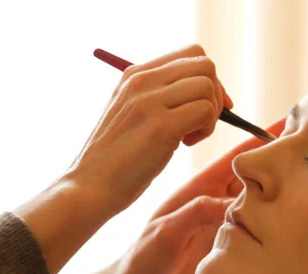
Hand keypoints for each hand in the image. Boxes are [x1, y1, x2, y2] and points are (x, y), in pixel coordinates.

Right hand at [64, 43, 233, 213]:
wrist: (91, 185)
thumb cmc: (117, 157)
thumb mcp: (132, 113)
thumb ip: (160, 96)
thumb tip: (209, 91)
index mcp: (135, 74)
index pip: (191, 53)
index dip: (210, 79)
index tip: (208, 107)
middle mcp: (142, 80)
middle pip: (205, 65)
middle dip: (216, 94)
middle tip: (200, 123)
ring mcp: (150, 101)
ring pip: (208, 87)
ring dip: (210, 115)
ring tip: (188, 136)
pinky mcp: (161, 126)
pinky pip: (206, 112)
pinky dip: (205, 130)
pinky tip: (184, 144)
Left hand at [107, 117, 285, 273]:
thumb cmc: (143, 259)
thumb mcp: (166, 232)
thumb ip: (195, 214)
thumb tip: (229, 203)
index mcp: (200, 190)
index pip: (235, 160)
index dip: (259, 142)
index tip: (285, 125)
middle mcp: (217, 204)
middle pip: (256, 179)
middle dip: (280, 165)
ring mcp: (226, 226)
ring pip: (261, 205)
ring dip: (282, 196)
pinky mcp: (232, 249)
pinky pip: (260, 234)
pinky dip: (278, 227)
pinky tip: (297, 224)